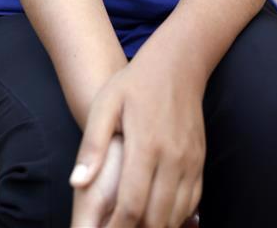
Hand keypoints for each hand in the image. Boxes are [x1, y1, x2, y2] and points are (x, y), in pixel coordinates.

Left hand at [69, 45, 205, 227]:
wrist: (178, 64)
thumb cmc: (135, 83)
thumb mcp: (106, 105)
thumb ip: (93, 145)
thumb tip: (77, 183)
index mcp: (146, 145)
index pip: (132, 204)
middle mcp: (172, 157)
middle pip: (156, 218)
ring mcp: (190, 161)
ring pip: (176, 214)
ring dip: (156, 227)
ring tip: (133, 225)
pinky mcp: (200, 160)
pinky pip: (192, 202)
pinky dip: (175, 216)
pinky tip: (156, 217)